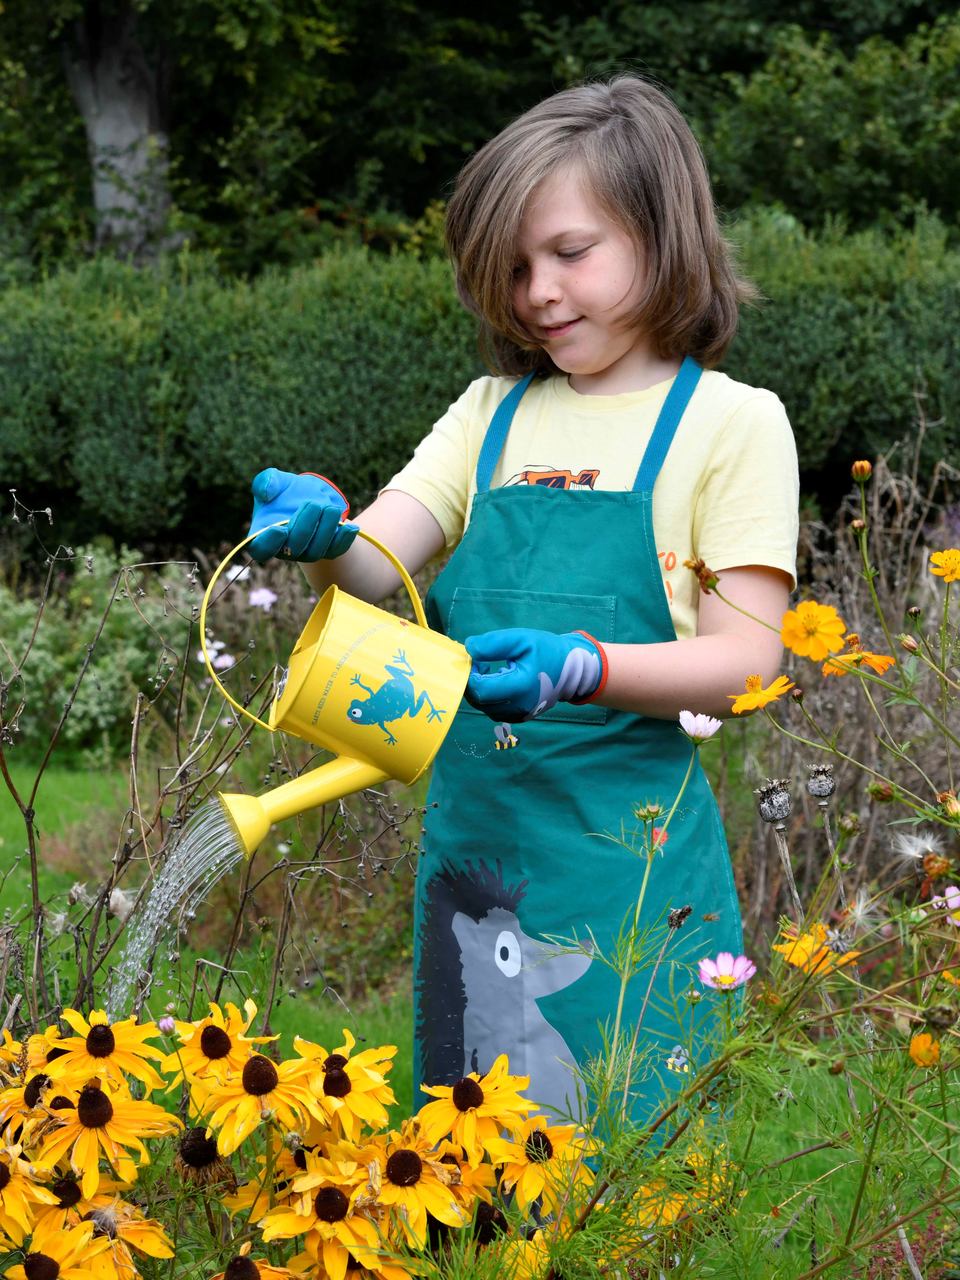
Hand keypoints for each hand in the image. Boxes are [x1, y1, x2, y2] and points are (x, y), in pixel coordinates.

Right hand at [247, 468, 358, 562]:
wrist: (308, 494)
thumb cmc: (285, 490)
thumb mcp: (274, 480)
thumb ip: (265, 482)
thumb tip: (266, 492)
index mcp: (263, 535)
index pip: (260, 550)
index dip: (268, 543)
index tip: (279, 528)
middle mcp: (284, 549)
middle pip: (294, 549)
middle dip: (305, 527)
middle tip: (313, 504)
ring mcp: (307, 552)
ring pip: (316, 551)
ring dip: (325, 529)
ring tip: (330, 508)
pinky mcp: (327, 551)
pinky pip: (336, 550)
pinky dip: (344, 539)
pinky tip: (350, 527)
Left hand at [465, 628, 606, 721]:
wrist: (572, 670)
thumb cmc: (547, 650)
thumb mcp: (522, 639)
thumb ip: (493, 643)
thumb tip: (469, 649)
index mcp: (520, 686)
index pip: (480, 689)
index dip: (470, 674)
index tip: (476, 658)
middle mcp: (519, 706)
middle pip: (479, 700)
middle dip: (472, 681)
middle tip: (480, 663)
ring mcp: (520, 714)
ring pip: (484, 707)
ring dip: (480, 689)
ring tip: (490, 671)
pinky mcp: (520, 717)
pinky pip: (494, 710)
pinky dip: (490, 697)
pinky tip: (498, 681)